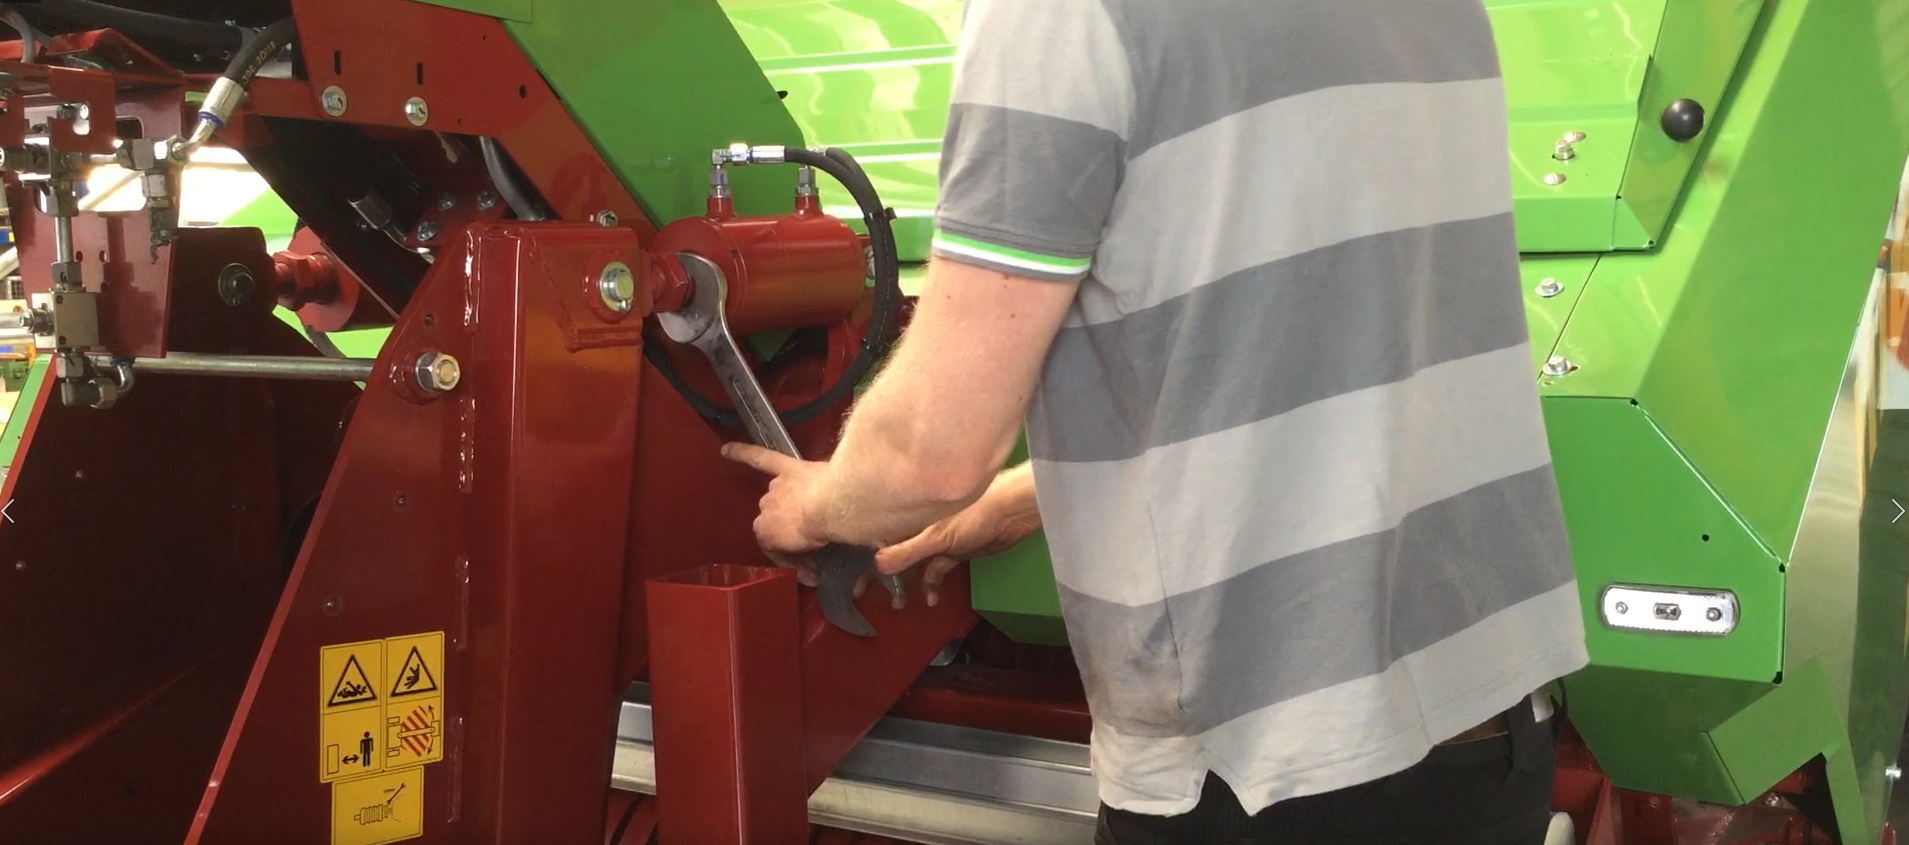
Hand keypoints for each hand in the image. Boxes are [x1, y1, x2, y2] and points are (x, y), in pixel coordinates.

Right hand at [720, 442, 833, 576]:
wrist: (834, 504)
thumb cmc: (825, 533)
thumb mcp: (819, 560)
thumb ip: (816, 567)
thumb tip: (833, 583)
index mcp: (767, 532)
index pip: (777, 547)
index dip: (795, 558)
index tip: (813, 568)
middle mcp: (765, 509)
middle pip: (778, 523)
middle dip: (794, 534)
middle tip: (818, 544)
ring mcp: (776, 488)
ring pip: (778, 498)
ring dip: (790, 508)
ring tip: (812, 521)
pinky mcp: (787, 467)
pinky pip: (761, 459)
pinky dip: (743, 453)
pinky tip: (726, 449)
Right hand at [874, 485, 1040, 606]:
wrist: (1013, 512)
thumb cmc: (974, 514)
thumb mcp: (938, 536)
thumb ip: (908, 551)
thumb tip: (877, 566)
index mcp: (911, 518)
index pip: (879, 538)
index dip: (864, 558)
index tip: (851, 579)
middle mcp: (919, 528)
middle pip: (894, 553)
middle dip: (882, 575)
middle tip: (866, 596)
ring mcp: (938, 540)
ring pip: (915, 565)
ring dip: (907, 583)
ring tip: (898, 605)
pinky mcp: (955, 551)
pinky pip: (937, 570)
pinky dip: (932, 584)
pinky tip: (930, 599)